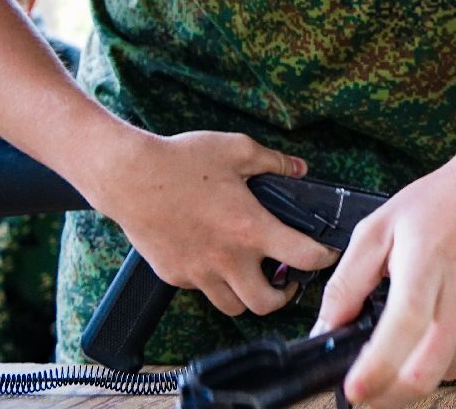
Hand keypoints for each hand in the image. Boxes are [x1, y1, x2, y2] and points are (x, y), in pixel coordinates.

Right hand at [81, 129, 338, 315]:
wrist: (128, 176)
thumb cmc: (181, 161)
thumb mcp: (237, 149)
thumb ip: (275, 161)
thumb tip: (299, 168)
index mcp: (250, 228)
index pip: (304, 258)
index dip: (325, 257)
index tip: (328, 253)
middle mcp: (227, 258)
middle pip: (266, 305)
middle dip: (284, 297)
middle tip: (288, 279)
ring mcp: (198, 272)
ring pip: (232, 307)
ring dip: (248, 296)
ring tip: (253, 275)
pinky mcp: (175, 275)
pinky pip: (203, 290)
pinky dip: (216, 283)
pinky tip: (216, 259)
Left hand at [315, 158, 455, 408]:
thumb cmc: (446, 199)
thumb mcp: (381, 227)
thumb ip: (348, 281)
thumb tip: (326, 328)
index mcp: (427, 264)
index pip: (401, 331)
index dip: (375, 372)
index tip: (355, 390)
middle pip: (427, 372)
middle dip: (392, 395)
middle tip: (373, 390)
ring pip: (452, 367)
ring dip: (426, 365)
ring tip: (421, 329)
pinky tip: (455, 312)